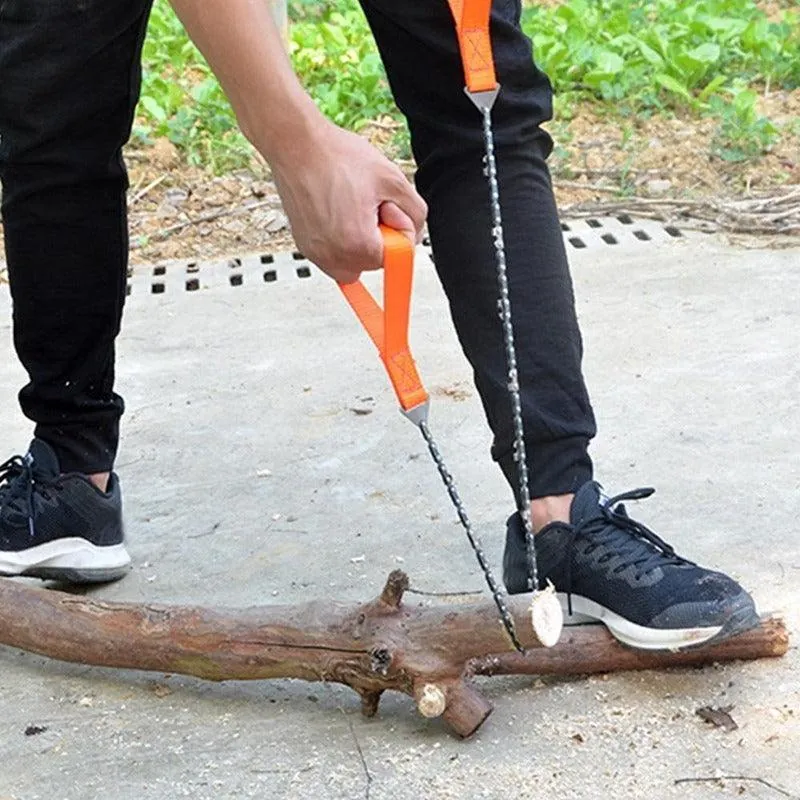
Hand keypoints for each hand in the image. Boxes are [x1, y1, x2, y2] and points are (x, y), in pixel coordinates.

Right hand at [269, 120, 426, 283]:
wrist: (296, 145)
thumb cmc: (336, 157)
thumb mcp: (393, 179)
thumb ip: (416, 213)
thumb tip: (415, 235)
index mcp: (358, 247)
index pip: (398, 255)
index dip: (397, 225)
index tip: (383, 205)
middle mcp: (334, 258)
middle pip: (376, 261)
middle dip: (378, 233)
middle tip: (365, 201)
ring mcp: (317, 255)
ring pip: (356, 260)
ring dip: (360, 237)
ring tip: (349, 205)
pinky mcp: (306, 248)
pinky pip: (335, 254)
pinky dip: (342, 237)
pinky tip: (336, 208)